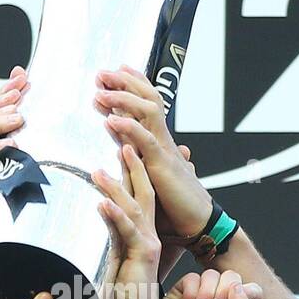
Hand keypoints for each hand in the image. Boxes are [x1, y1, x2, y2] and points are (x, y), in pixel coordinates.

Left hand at [94, 144, 162, 298]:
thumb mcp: (109, 265)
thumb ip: (103, 246)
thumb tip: (82, 238)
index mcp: (141, 234)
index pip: (136, 195)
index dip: (129, 171)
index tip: (117, 147)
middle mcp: (148, 234)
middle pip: (141, 190)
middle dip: (131, 164)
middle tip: (119, 139)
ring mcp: (148, 243)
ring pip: (133, 205)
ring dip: (116, 184)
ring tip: (98, 167)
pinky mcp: (143, 255)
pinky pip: (127, 230)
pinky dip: (114, 213)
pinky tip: (101, 201)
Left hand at [96, 65, 211, 238]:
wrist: (197, 226)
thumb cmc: (176, 208)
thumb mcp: (151, 180)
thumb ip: (138, 161)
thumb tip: (126, 151)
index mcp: (159, 142)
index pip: (146, 105)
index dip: (131, 85)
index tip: (112, 72)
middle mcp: (163, 140)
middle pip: (147, 99)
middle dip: (124, 82)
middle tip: (101, 73)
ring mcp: (165, 150)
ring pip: (148, 111)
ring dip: (123, 98)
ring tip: (101, 91)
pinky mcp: (163, 166)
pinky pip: (146, 140)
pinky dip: (127, 128)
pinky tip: (109, 120)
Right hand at [160, 270, 260, 298]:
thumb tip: (239, 286)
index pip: (251, 289)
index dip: (244, 293)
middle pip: (231, 277)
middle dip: (222, 293)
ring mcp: (202, 294)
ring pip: (211, 275)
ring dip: (205, 294)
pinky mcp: (184, 290)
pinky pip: (192, 277)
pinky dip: (190, 293)